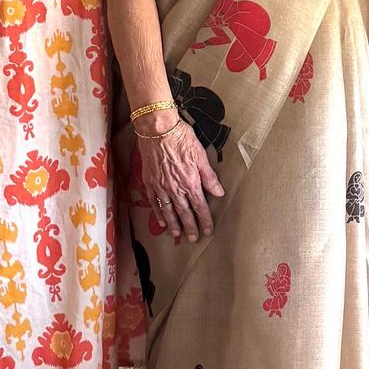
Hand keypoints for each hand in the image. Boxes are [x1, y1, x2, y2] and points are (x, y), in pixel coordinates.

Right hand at [140, 115, 224, 242]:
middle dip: (190, 227)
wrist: (157, 129)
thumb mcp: (200, 155)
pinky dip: (159, 213)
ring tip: (178, 235)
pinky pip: (154, 202)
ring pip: (168, 210)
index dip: (205, 220)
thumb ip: (209, 177)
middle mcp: (175, 188)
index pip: (200, 206)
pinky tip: (162, 221)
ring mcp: (160, 186)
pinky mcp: (150, 182)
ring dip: (174, 224)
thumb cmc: (182, 138)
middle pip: (184, 212)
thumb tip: (219, 193)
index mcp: (190, 182)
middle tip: (193, 239)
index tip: (208, 231)